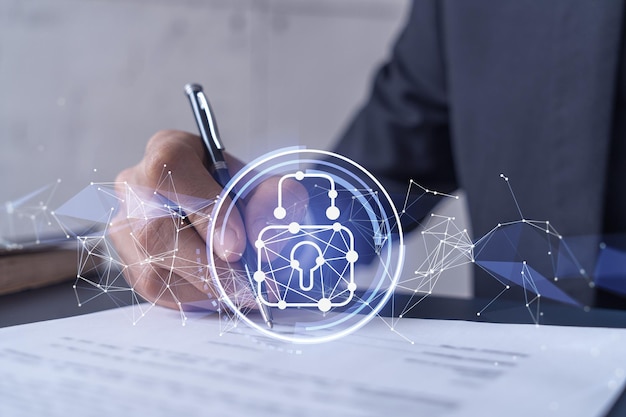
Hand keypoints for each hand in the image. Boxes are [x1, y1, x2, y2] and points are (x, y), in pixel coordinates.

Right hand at [109, 130, 306, 309]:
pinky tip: (220, 289)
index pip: (169, 175)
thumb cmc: (238, 195)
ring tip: (241, 288)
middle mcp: (134, 185)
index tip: (237, 248)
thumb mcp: (265, 188)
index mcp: (167, 151)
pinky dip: (194, 297)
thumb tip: (259, 235)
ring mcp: (124, 225)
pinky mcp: (128, 262)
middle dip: (209, 267)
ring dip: (204, 287)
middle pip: (155, 232)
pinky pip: (156, 291)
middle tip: (249, 285)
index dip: (204, 214)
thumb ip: (272, 201)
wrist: (224, 211)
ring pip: (153, 268)